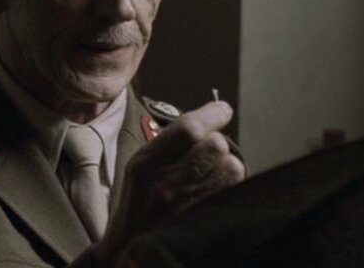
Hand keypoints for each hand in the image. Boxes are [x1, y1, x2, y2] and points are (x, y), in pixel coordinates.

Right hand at [93, 102, 244, 264]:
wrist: (129, 252)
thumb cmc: (137, 206)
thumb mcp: (139, 168)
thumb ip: (168, 143)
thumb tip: (209, 119)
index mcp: (145, 164)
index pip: (189, 129)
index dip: (212, 114)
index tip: (221, 110)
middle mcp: (165, 184)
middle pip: (215, 144)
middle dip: (216, 143)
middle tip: (206, 154)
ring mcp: (186, 206)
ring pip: (231, 166)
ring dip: (226, 165)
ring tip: (210, 174)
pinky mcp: (203, 221)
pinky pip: (234, 190)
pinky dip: (230, 185)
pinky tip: (214, 191)